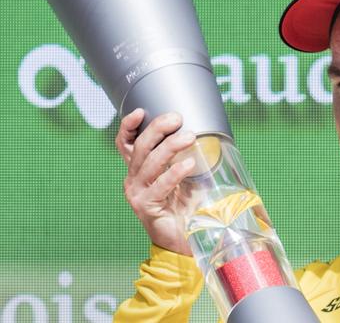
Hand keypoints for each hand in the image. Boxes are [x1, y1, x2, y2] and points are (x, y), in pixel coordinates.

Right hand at [116, 109, 196, 255]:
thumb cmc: (185, 205)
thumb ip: (184, 155)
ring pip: (149, 163)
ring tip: (189, 136)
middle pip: (140, 148)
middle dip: (157, 129)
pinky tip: (188, 165)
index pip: (127, 143)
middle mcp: (133, 180)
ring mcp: (138, 194)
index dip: (129, 126)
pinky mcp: (146, 208)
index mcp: (139, 169)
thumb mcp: (185, 175)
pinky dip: (174, 173)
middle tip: (177, 119)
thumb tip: (201, 132)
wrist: (185, 239)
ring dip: (170, 146)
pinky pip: (160, 185)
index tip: (141, 111)